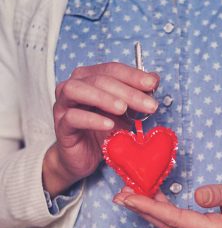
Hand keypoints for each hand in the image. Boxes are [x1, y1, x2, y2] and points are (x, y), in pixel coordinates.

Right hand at [43, 62, 158, 196]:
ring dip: (103, 98)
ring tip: (123, 109)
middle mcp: (74, 86)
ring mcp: (63, 105)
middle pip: (98, 79)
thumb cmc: (103, 130)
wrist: (84, 157)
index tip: (152, 84)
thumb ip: (136, 95)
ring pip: (77, 90)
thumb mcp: (125, 112)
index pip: (111, 69)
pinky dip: (92, 119)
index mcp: (90, 78)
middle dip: (126, 91)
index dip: (133, 75)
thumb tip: (154, 79)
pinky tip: (109, 125)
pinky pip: (72, 117)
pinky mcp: (60, 126)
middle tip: (148, 104)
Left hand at [114, 178, 221, 227]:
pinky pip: (177, 226)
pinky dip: (162, 213)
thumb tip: (196, 195)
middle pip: (168, 226)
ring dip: (149, 212)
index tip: (129, 198)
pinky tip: (151, 201)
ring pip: (170, 227)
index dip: (150, 207)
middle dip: (142, 210)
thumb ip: (220, 193)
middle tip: (120, 197)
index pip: (176, 219)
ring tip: (129, 197)